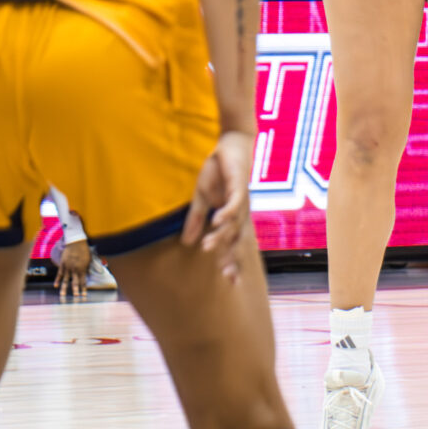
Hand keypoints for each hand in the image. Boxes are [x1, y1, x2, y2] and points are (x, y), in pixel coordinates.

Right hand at [56, 238, 94, 300]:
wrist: (76, 242)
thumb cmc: (84, 251)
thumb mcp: (88, 260)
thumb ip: (87, 269)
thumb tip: (87, 276)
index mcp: (83, 269)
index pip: (83, 281)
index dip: (83, 289)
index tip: (84, 296)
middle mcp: (75, 270)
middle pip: (75, 282)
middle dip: (75, 291)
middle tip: (75, 298)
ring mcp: (68, 267)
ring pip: (65, 280)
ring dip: (64, 288)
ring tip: (62, 296)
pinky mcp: (62, 264)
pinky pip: (59, 274)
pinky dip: (57, 280)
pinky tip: (55, 286)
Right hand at [180, 131, 253, 278]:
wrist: (230, 146)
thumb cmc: (219, 173)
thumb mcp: (201, 198)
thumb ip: (196, 220)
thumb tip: (186, 242)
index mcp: (232, 219)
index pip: (233, 245)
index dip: (232, 262)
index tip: (229, 282)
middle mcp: (240, 214)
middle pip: (238, 241)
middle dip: (233, 259)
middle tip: (226, 277)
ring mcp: (241, 202)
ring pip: (233, 225)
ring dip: (220, 237)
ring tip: (206, 248)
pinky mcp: (239, 187)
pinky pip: (233, 204)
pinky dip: (226, 213)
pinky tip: (216, 222)